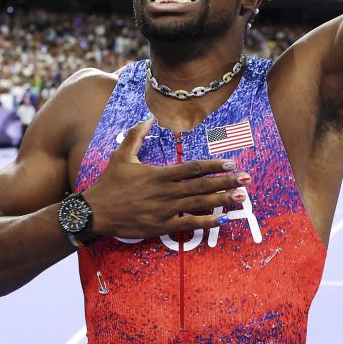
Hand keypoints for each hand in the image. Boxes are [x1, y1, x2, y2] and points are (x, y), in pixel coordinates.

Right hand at [82, 118, 249, 238]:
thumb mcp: (121, 155)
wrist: (96, 211)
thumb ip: (137, 135)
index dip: (213, 166)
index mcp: (159, 174)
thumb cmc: (110, 183)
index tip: (229, 163)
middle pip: (202, 186)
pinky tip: (220, 219)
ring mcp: (165, 210)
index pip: (192, 168)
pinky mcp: (161, 226)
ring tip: (241, 199)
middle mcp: (166, 191)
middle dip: (226, 182)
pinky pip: (188, 224)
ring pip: (199, 204)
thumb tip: (148, 117)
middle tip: (246, 180)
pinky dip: (205, 222)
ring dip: (222, 200)